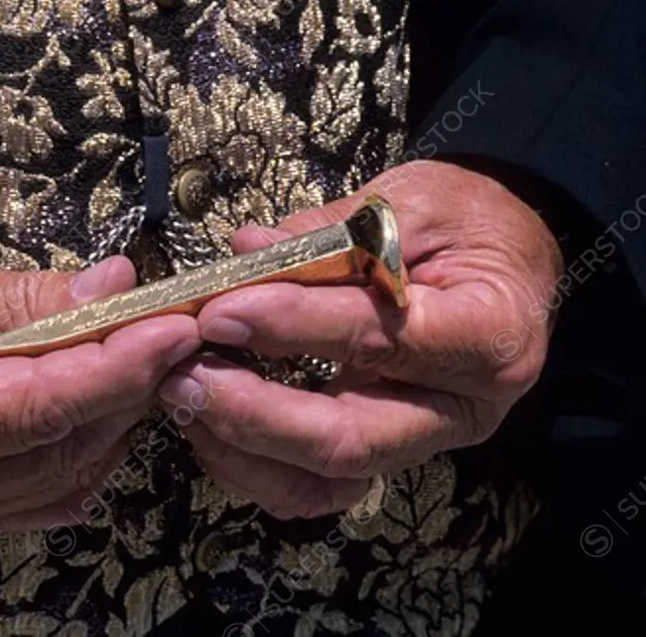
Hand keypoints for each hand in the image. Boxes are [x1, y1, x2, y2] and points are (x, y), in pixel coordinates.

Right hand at [0, 239, 199, 540]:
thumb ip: (18, 299)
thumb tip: (112, 287)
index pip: (40, 406)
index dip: (119, 365)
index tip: (176, 325)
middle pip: (64, 444)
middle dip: (131, 384)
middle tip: (176, 326)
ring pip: (65, 473)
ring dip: (116, 414)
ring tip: (146, 353)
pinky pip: (45, 494)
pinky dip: (86, 447)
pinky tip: (106, 405)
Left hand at [158, 160, 562, 520]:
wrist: (503, 253)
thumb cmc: (461, 220)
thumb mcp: (409, 202)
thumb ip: (331, 234)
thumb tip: (246, 253)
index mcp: (488, 335)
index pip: (381, 340)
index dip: (294, 325)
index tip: (221, 309)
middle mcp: (461, 409)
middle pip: (349, 441)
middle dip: (253, 414)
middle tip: (183, 376)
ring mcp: (421, 442)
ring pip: (324, 482)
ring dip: (243, 450)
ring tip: (184, 397)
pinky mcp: (383, 452)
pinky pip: (312, 485)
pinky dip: (253, 464)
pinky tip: (209, 421)